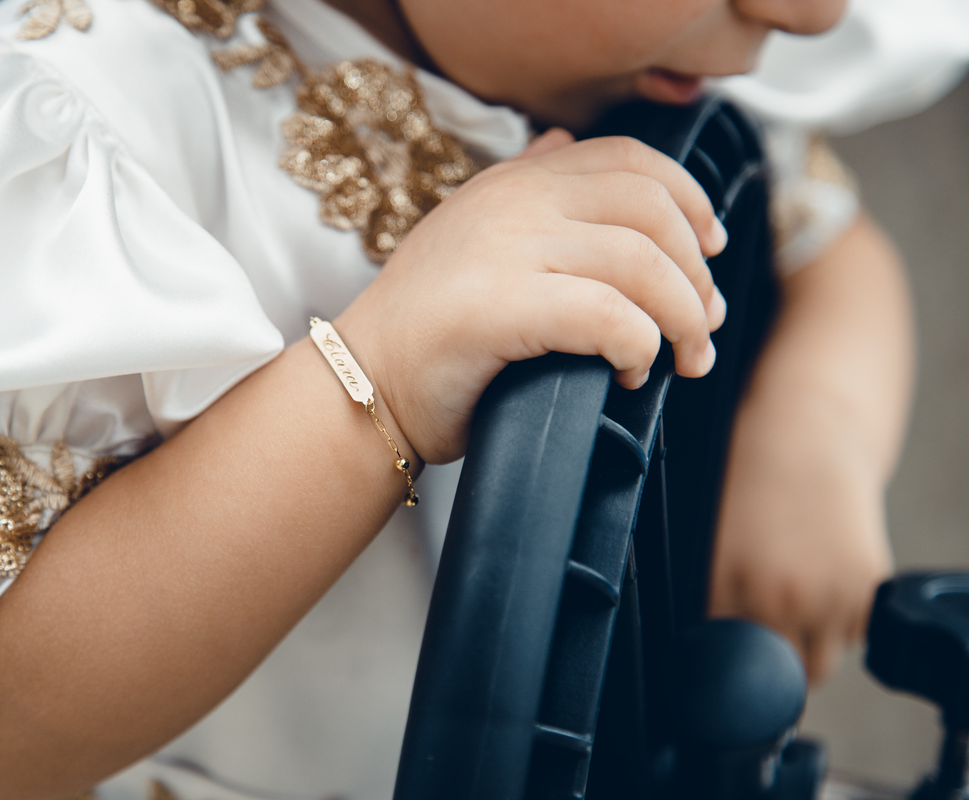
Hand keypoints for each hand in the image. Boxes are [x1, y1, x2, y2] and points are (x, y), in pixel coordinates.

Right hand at [338, 129, 728, 464]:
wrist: (365, 384)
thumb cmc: (427, 330)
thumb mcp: (470, 234)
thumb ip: (521, 187)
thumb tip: (561, 143)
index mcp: (513, 182)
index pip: (628, 160)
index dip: (689, 199)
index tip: (711, 249)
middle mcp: (512, 203)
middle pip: (650, 209)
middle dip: (696, 271)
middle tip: (703, 324)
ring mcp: (505, 249)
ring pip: (641, 263)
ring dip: (681, 317)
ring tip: (681, 360)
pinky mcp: (500, 307)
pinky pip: (608, 315)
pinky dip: (639, 346)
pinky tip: (629, 372)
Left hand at [709, 397, 893, 682]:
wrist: (807, 433)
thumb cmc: (751, 478)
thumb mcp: (714, 538)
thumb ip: (716, 594)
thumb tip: (715, 646)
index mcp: (730, 583)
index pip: (729, 656)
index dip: (729, 658)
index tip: (732, 654)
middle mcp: (781, 595)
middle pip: (782, 672)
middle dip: (773, 663)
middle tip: (767, 634)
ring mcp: (831, 594)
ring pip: (823, 661)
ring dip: (810, 644)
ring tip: (797, 599)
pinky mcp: (869, 586)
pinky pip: (855, 635)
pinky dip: (843, 622)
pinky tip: (825, 580)